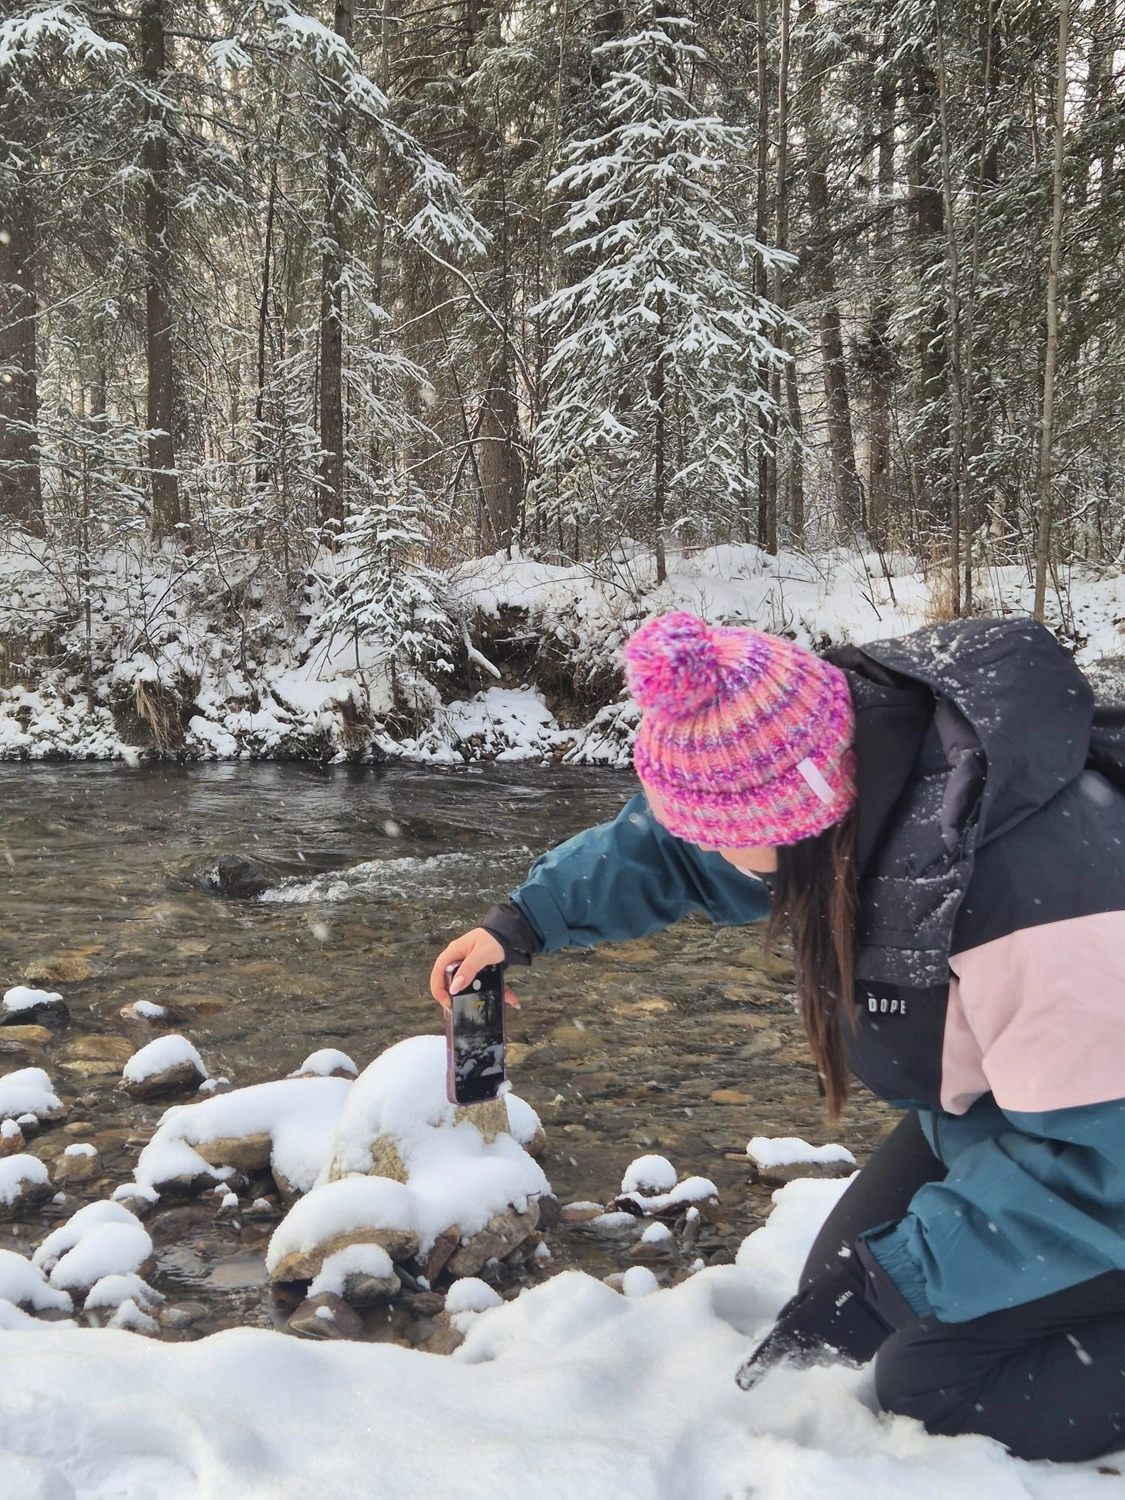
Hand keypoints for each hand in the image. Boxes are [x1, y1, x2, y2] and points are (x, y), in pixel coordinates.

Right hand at [429, 928, 520, 1011]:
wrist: (509, 933)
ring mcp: (468, 966)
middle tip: (462, 1009)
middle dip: (455, 997)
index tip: (448, 1004)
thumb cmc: (493, 939)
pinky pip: (482, 984)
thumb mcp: (481, 954)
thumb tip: (454, 987)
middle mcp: (458, 960)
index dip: (439, 990)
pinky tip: (509, 999)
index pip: (437, 974)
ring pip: (466, 986)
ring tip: (485, 1007)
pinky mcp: (478, 971)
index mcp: (453, 953)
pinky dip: (494, 991)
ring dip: (477, 997)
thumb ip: (468, 969)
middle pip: (449, 982)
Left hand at [735, 1250, 894, 1390]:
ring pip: (819, 1359)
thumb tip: (782, 1327)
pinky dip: (839, 1348)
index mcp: (798, 1328)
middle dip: (795, 1351)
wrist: (875, 1291)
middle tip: (804, 1333)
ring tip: (833, 1324)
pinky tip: (849, 1330)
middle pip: (796, 1359)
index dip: (756, 1366)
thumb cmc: (837, 1284)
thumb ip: (792, 1314)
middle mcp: (814, 1348)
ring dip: (819, 1348)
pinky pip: (839, 1358)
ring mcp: (835, 1357)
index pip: (772, 1351)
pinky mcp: (853, 1360)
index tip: (742, 1380)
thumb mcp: (807, 1294)